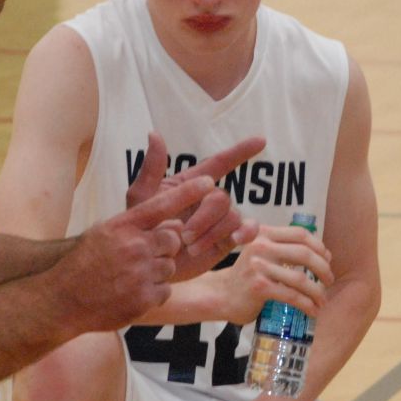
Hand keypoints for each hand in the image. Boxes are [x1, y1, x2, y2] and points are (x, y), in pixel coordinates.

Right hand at [59, 175, 216, 330]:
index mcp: (122, 226)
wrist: (63, 299)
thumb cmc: (83, 263)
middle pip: (173, 239)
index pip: (161, 204)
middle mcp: (133, 246)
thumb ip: (133, 223)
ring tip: (131, 277)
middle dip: (165, 248)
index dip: (188, 192)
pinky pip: (166, 290)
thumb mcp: (103, 231)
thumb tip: (167, 220)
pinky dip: (154, 293)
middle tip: (145, 256)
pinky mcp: (143, 298)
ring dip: (157, 273)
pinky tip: (132, 293)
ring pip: (170, 267)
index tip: (209, 182)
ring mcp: (139, 273)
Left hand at [126, 132, 265, 278]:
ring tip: (191, 247)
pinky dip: (246, 233)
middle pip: (222, 197)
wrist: (146, 266)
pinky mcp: (226, 241)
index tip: (261, 141)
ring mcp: (219, 221)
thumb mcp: (141, 198)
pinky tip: (236, 240)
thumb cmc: (140, 230)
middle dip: (205, 217)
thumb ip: (151, 168)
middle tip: (184, 236)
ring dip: (213, 231)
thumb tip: (155, 133)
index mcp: (192, 185)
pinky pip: (247, 230)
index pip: (219, 164)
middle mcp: (208, 200)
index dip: (240, 152)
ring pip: (232, 216)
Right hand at [208, 223, 332, 325]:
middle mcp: (261, 247)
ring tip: (323, 301)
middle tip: (329, 281)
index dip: (319, 246)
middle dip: (323, 269)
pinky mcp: (259, 287)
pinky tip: (312, 311)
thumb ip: (288, 249)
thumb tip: (326, 254)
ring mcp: (259, 267)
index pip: (300, 234)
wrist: (222, 294)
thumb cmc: (249, 275)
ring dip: (318, 292)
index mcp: (264, 234)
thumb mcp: (264, 254)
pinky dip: (307, 305)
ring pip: (300, 278)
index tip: (328, 260)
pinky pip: (292, 296)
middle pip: (304, 254)